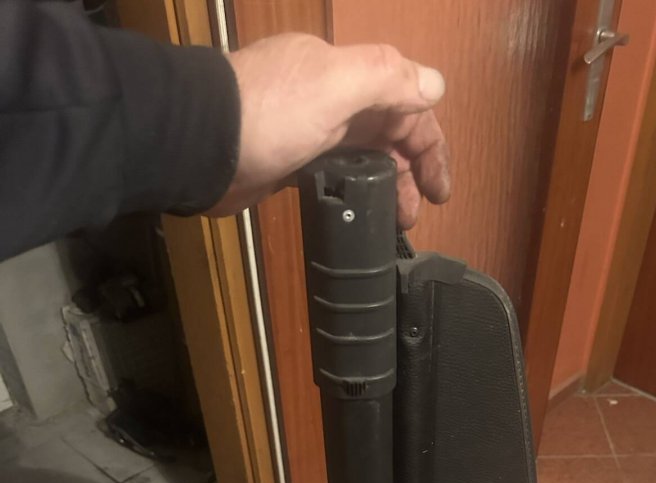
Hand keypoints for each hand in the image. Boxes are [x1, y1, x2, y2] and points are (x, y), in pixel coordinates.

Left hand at [208, 33, 449, 227]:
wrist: (199, 144)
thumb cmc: (269, 114)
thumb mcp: (335, 85)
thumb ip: (387, 79)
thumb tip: (435, 86)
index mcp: (346, 73)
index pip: (406, 101)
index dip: (430, 143)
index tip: (441, 188)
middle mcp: (331, 97)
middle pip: (388, 130)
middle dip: (411, 169)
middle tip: (418, 212)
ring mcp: (309, 130)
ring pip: (364, 155)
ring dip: (387, 184)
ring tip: (397, 220)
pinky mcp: (288, 162)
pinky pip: (336, 172)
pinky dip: (356, 189)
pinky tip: (361, 210)